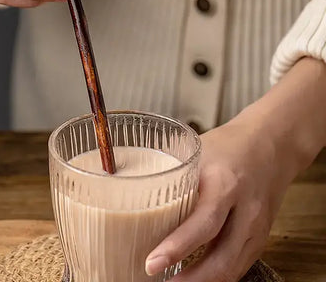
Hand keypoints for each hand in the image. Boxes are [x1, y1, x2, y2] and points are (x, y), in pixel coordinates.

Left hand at [145, 117, 290, 281]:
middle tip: (156, 280)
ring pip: (232, 269)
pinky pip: (240, 265)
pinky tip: (198, 278)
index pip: (203, 223)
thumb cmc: (229, 145)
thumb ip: (177, 177)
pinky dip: (218, 276)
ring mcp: (258, 226)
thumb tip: (140, 194)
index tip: (151, 264)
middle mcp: (246, 210)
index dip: (177, 248)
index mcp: (226, 184)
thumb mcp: (198, 153)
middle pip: (221, 258)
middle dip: (189, 280)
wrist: (272, 144)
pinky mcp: (262, 236)